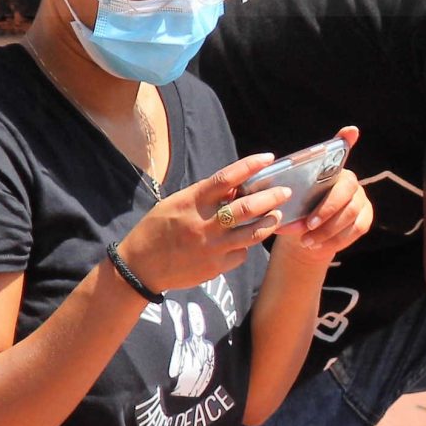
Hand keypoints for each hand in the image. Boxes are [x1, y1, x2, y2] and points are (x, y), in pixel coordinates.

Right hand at [117, 153, 288, 292]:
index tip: (268, 158)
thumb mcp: (176, 204)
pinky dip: (245, 246)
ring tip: (276, 216)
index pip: (226, 178)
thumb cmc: (157, 229)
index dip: (250, 166)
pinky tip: (244, 242)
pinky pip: (241, 254)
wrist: (140, 267)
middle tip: (285, 192)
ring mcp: (212, 247)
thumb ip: (205, 196)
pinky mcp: (216, 267)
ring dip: (269, 222)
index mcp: (192, 202)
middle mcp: (205, 224)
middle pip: (247, 207)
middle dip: (271, 197)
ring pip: (253, 233)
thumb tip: (236, 187)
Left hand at [270, 126, 371, 265]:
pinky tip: (319, 246)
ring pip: (350, 214)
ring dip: (327, 230)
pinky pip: (355, 230)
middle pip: (345, 191)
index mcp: (330, 170)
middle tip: (308, 225)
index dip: (346, 139)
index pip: (342, 149)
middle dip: (326, 210)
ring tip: (306, 242)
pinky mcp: (366, 218)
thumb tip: (270, 198)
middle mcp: (351, 181)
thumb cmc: (296, 213)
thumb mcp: (287, 202)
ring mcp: (361, 199)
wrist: (306, 237)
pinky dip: (336, 240)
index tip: (351, 129)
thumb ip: (285, 196)